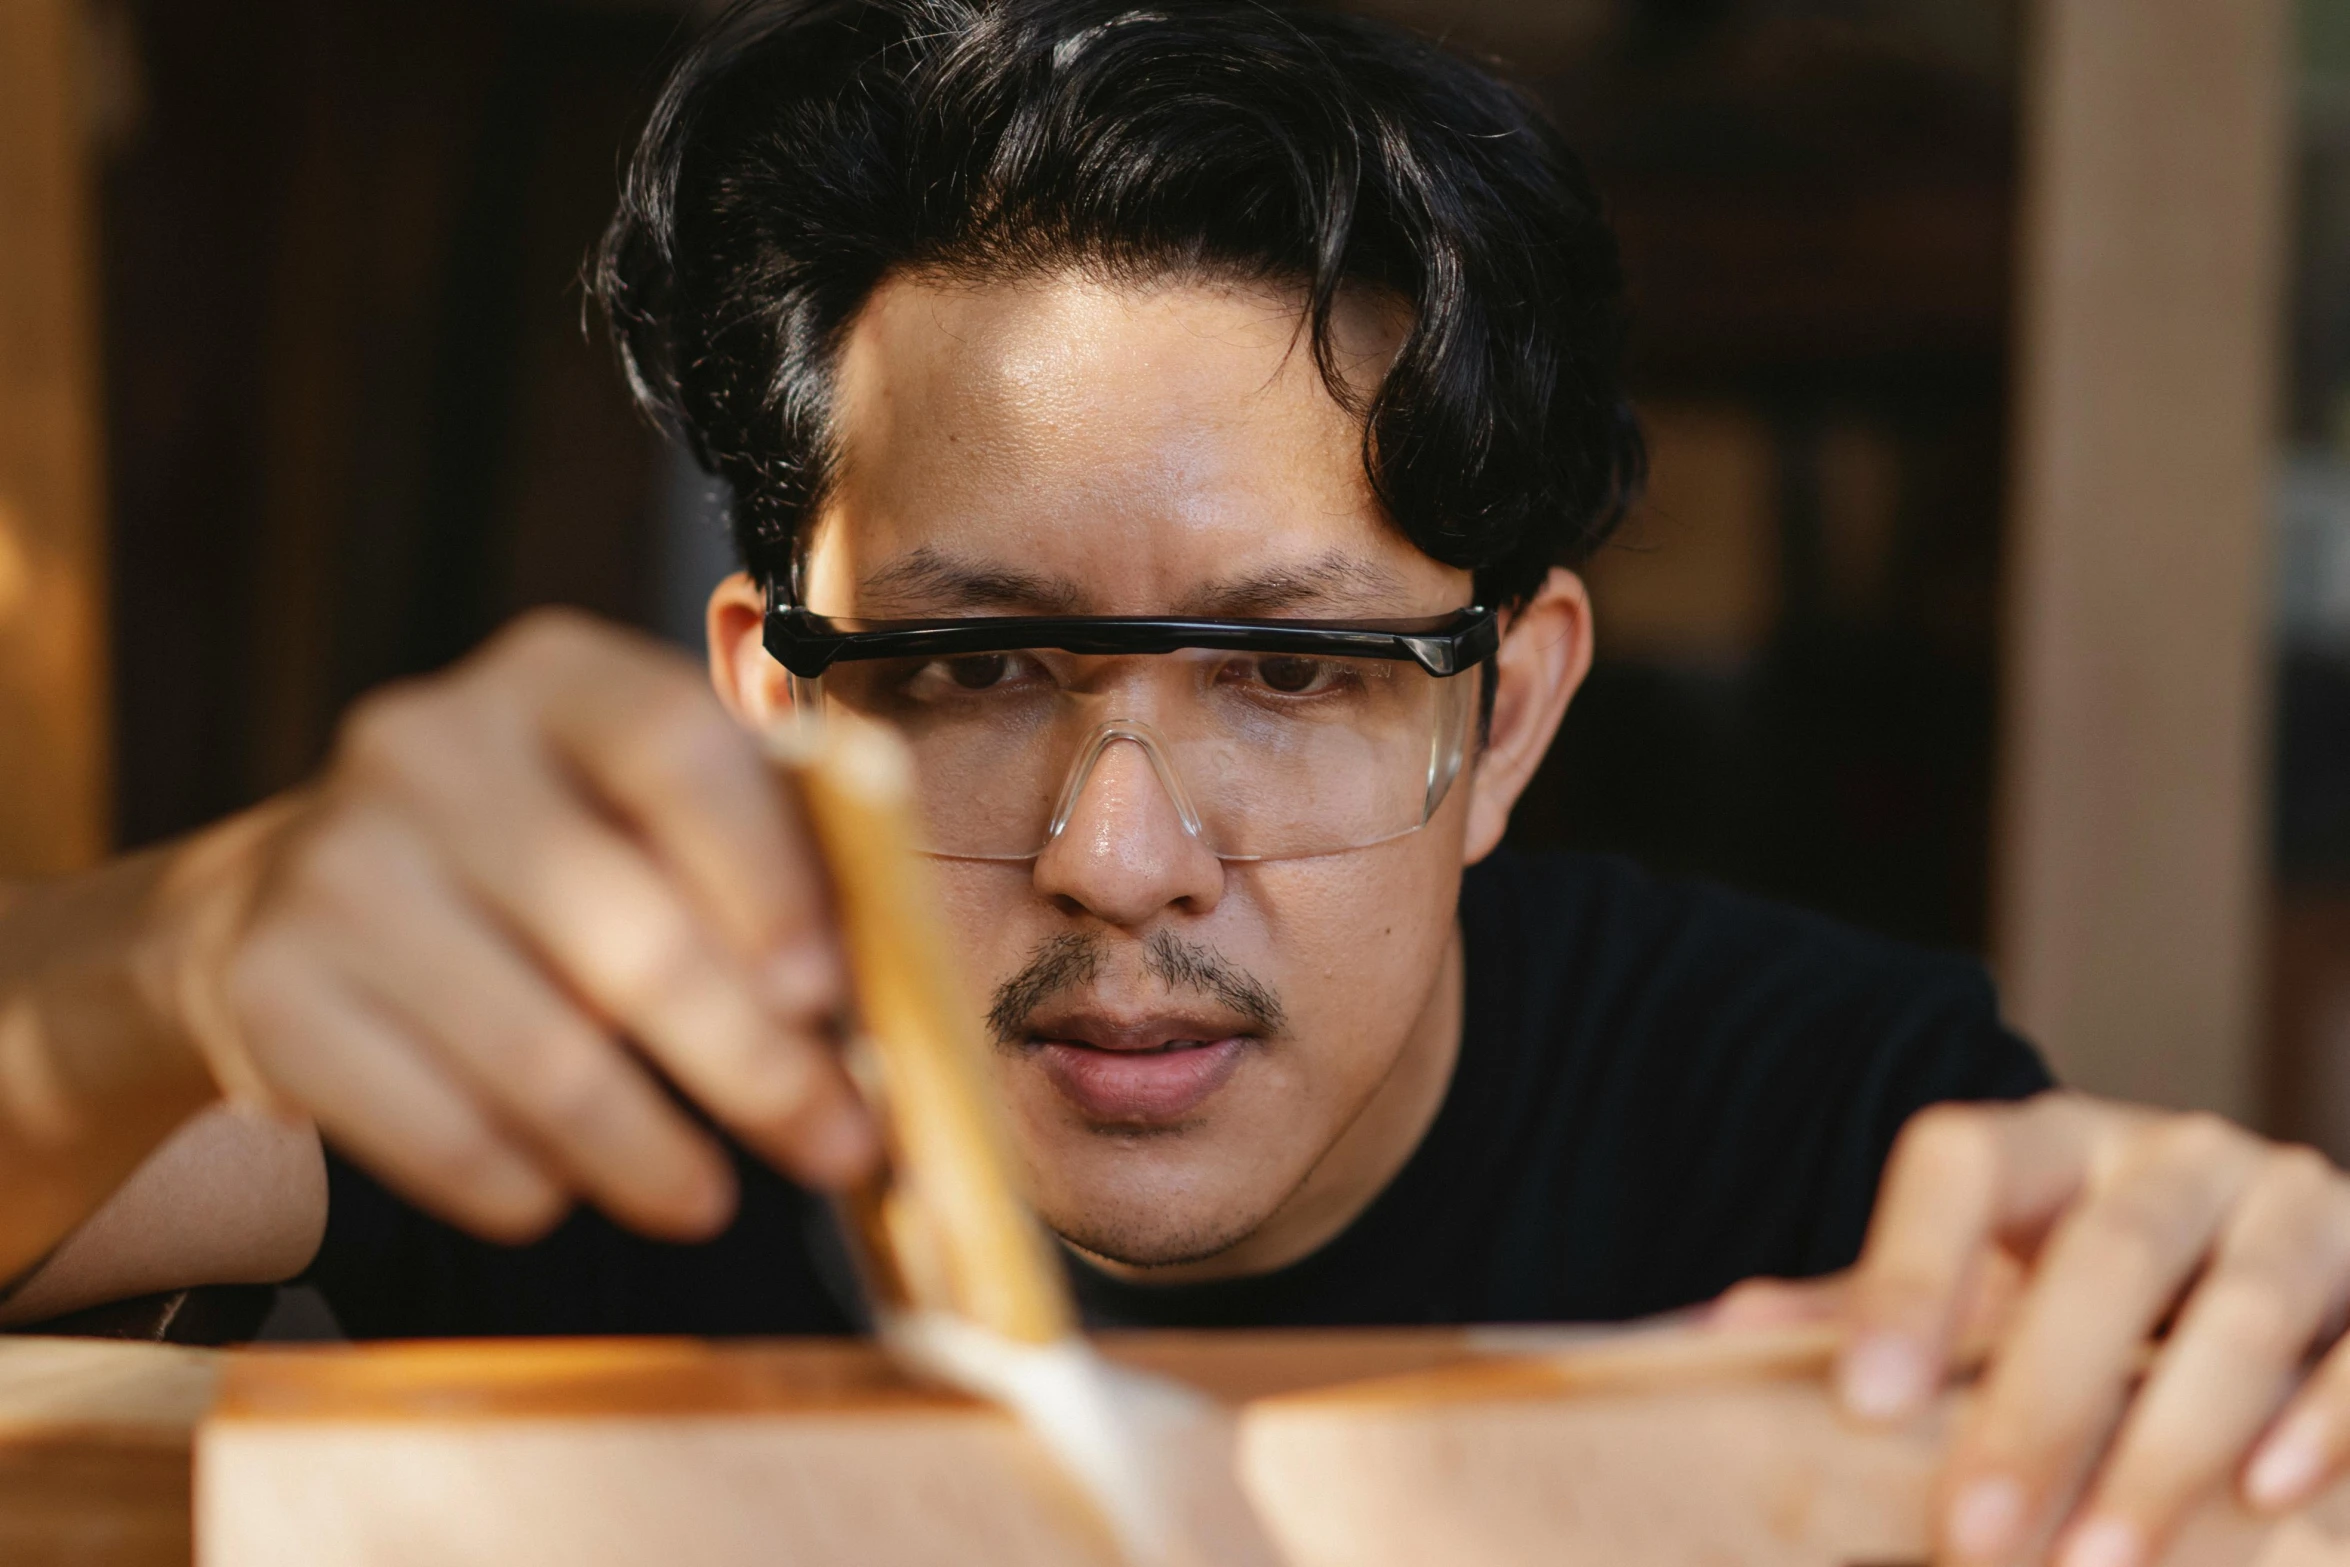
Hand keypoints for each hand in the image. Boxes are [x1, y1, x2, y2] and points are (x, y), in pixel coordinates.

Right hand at [207, 610, 877, 1242]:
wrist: (295, 896)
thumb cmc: (541, 858)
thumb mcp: (647, 815)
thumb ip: (768, 870)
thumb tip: (879, 1008)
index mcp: (554, 677)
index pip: (675, 751)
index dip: (766, 878)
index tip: (828, 994)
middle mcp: (428, 743)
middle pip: (625, 928)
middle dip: (751, 1063)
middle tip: (834, 1144)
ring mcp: (334, 862)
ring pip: (537, 1052)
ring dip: (647, 1150)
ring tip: (708, 1198)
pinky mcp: (269, 988)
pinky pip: (433, 1127)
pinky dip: (520, 1182)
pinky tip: (563, 1192)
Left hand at [1717, 1092, 2349, 1566]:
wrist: (2252, 1261)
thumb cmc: (2074, 1289)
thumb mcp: (1978, 1285)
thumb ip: (1866, 1312)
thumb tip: (1711, 1336)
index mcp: (2045, 1142)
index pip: (1958, 1165)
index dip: (1906, 1278)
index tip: (1862, 1407)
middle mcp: (2171, 1155)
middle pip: (2103, 1262)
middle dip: (2036, 1409)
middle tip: (1970, 1538)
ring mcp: (2290, 1207)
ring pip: (2236, 1315)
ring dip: (2166, 1451)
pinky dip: (2325, 1425)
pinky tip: (2269, 1501)